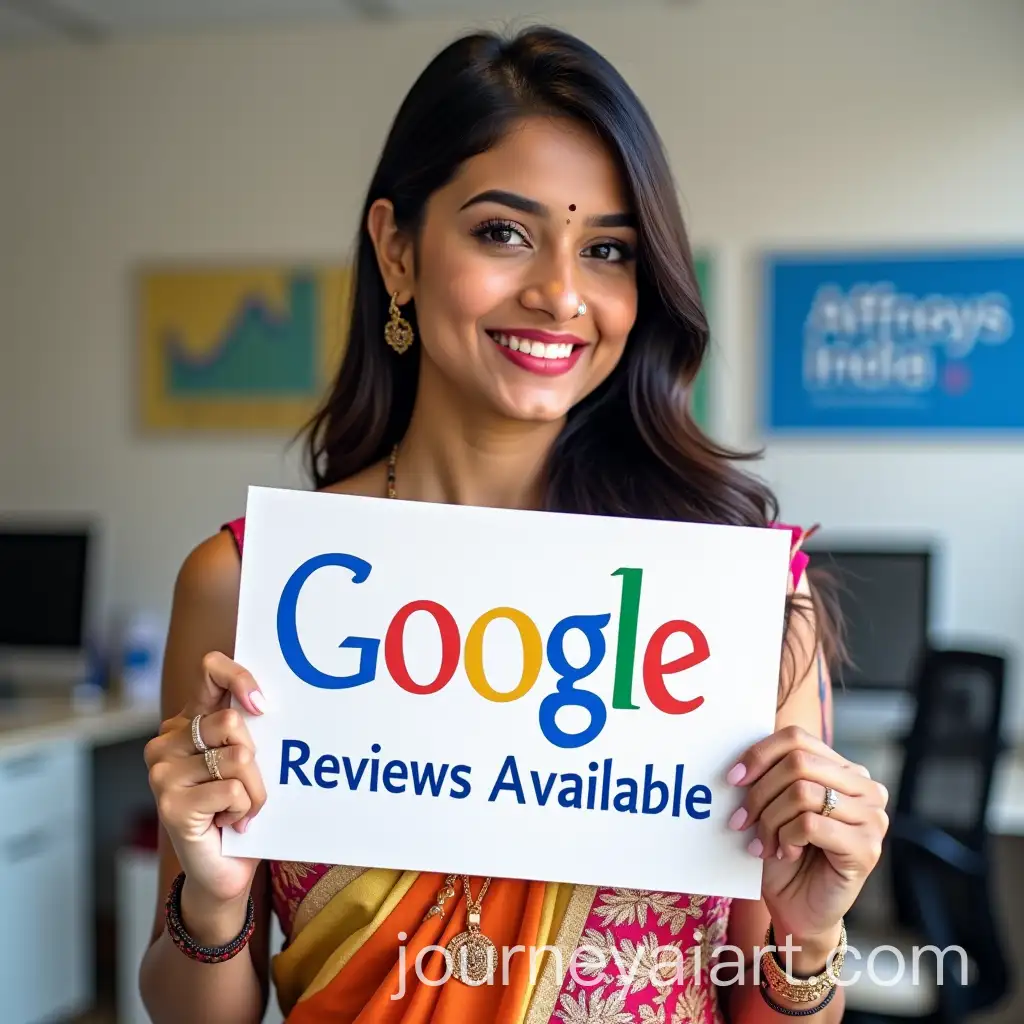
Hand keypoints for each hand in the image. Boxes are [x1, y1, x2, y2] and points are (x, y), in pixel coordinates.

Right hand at [144, 652, 267, 906]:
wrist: (224, 869)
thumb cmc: (239, 808)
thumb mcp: (249, 761)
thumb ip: (250, 729)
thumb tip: (268, 703)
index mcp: (188, 721)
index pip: (211, 670)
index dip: (240, 678)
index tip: (262, 705)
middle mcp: (167, 741)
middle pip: (233, 722)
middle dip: (257, 759)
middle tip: (249, 785)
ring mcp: (163, 773)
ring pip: (238, 757)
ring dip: (255, 789)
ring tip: (241, 808)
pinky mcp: (171, 803)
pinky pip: (233, 790)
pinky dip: (245, 809)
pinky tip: (230, 823)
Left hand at [728, 725, 888, 954]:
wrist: (798, 907)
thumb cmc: (783, 852)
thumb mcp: (773, 804)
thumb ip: (770, 774)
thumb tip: (740, 756)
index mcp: (844, 769)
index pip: (797, 738)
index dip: (759, 754)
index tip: (732, 779)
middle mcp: (865, 788)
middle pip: (798, 762)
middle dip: (760, 791)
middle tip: (741, 820)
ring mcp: (872, 817)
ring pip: (802, 793)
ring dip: (770, 819)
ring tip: (764, 842)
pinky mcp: (866, 848)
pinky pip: (810, 824)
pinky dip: (785, 838)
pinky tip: (785, 853)